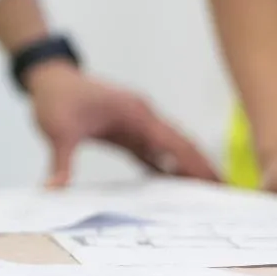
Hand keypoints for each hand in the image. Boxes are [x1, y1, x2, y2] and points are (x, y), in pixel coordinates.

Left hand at [27, 62, 218, 186]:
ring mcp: (137, 124)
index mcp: (134, 113)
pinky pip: (153, 153)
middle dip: (202, 168)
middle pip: (180, 145)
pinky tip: (176, 188)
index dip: (195, 163)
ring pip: (170, 149)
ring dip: (187, 169)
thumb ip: (61, 162)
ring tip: (209, 196)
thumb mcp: (58, 131)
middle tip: (226, 194)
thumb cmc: (56, 98)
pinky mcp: (128, 132)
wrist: (50, 79)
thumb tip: (54, 190)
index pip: (173, 142)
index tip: (217, 182)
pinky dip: (166, 168)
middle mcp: (142, 117)